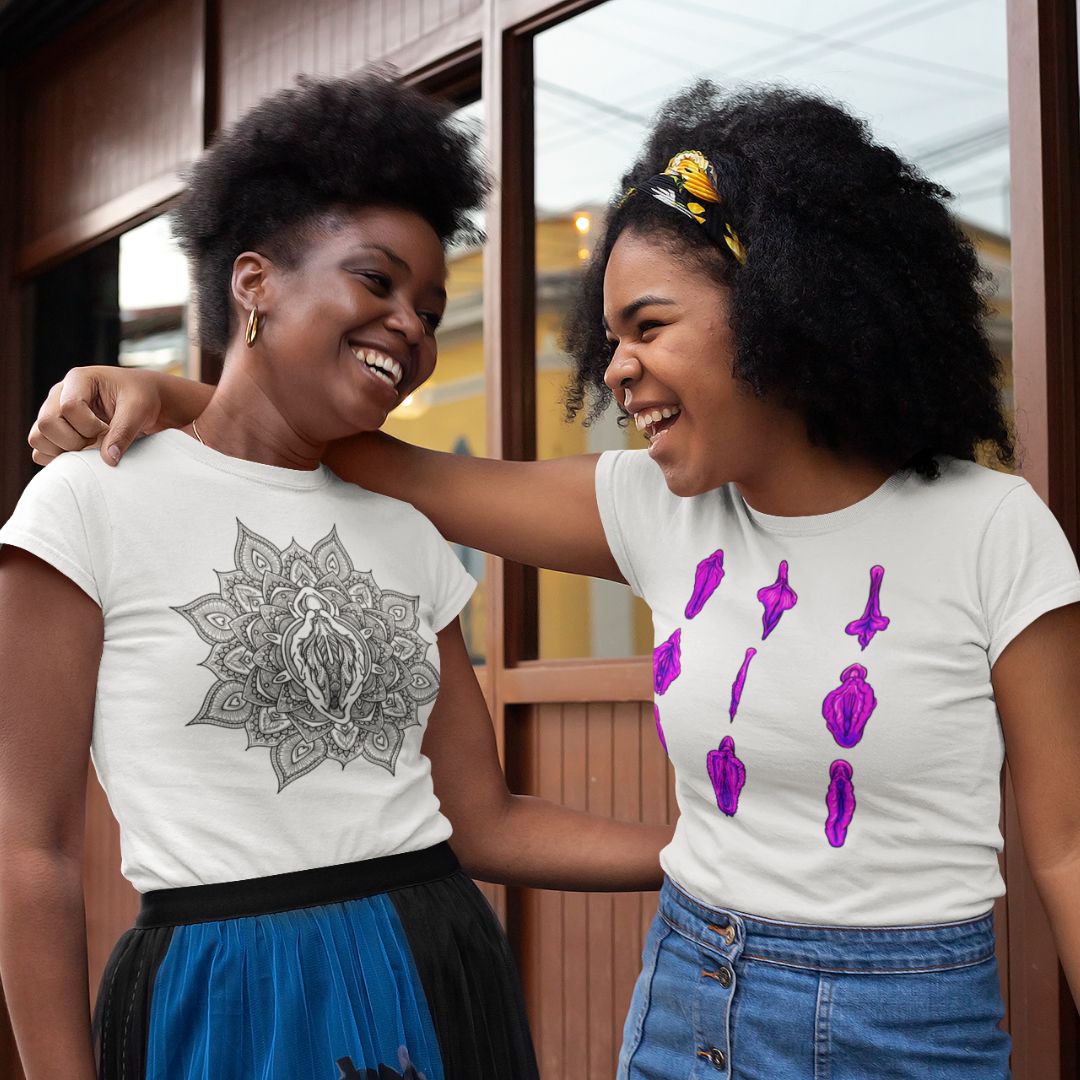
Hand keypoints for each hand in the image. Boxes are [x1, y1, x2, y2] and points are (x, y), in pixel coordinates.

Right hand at [28, 366, 164, 466]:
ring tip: (91, 445)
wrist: (145, 401)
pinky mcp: (54, 430)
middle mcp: (59, 394)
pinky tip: (84, 452)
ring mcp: (53, 412)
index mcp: (79, 379)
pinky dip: (60, 459)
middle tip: (99, 440)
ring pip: (38, 438)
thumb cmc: (142, 397)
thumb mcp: (139, 409)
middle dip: (75, 440)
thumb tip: (109, 460)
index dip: (90, 426)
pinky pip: (41, 451)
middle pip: (46, 424)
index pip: (69, 407)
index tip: (109, 429)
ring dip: (65, 451)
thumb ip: (124, 432)